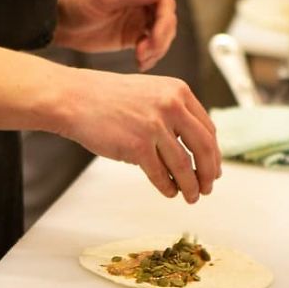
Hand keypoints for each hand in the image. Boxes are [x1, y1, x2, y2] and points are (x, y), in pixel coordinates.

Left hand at [53, 0, 176, 71]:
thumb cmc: (77, 3)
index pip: (164, 2)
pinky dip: (150, 57)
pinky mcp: (132, 37)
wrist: (58, 22)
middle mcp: (142, 1)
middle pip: (167, 21)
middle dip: (161, 38)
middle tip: (144, 52)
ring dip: (157, 50)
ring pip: (162, 36)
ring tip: (140, 60)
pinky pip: (150, 47)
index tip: (153, 37)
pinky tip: (140, 65)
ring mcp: (138, 20)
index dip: (164, 20)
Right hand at [61, 69, 221, 201]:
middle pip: (204, 147)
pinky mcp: (137, 146)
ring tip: (191, 196)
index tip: (213, 168)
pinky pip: (161, 174)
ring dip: (190, 186)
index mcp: (178, 91)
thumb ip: (173, 111)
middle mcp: (171, 106)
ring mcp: (154, 126)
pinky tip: (169, 191)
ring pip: (184, 166)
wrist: (74, 98)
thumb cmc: (107, 98)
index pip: (208, 128)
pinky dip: (168, 187)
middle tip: (208, 187)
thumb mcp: (150, 92)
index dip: (214, 153)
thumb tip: (194, 145)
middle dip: (209, 173)